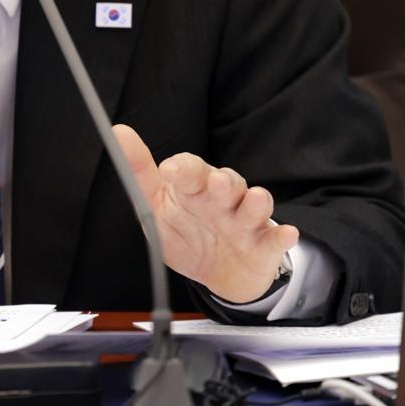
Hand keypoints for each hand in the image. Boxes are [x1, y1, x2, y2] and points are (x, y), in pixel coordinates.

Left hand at [113, 123, 298, 303]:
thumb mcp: (155, 209)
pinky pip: (275, 238)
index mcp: (195, 188)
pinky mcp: (265, 245)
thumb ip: (140, 175)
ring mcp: (246, 221)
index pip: (191, 169)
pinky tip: (285, 234)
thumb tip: (119, 132)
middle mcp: (223, 199)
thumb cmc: (187, 233)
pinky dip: (281, 235)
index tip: (169, 171)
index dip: (183, 168)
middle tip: (216, 183)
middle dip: (224, 181)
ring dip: (255, 202)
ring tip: (254, 199)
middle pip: (227, 182)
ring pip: (254, 205)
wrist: (220, 274)